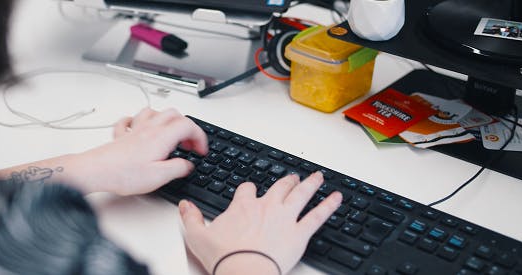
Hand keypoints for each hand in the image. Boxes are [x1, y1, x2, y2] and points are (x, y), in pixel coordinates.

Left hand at [68, 108, 207, 194]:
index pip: (189, 126)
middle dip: (187, 127)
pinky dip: (137, 121)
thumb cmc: (123, 174)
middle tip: (188, 144)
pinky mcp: (121, 136)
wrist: (97, 171)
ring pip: (154, 112)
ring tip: (170, 134)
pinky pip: (129, 120)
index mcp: (162, 137)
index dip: (200, 137)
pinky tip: (139, 128)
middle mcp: (149, 129)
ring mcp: (134, 130)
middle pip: (174, 114)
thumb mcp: (159, 177)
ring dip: (166, 119)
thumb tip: (187, 165)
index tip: (201, 150)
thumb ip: (178, 168)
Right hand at [179, 172, 341, 274]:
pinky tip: (336, 198)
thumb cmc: (224, 257)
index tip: (250, 191)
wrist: (244, 271)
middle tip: (292, 177)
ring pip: (300, 194)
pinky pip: (317, 215)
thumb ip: (191, 218)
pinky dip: (328, 205)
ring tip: (318, 177)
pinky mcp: (300, 233)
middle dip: (286, 181)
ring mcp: (285, 218)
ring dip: (310, 184)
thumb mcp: (197, 236)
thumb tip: (185, 206)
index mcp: (242, 206)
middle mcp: (266, 207)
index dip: (249, 190)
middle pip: (279, 187)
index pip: (247, 190)